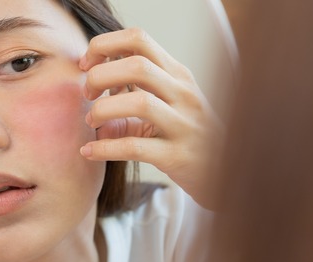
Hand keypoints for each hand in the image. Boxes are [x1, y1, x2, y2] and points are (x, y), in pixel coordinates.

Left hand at [79, 28, 221, 208]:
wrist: (225, 172)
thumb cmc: (188, 135)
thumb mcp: (167, 106)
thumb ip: (133, 95)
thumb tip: (95, 96)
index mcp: (178, 75)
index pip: (139, 39)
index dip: (105, 45)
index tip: (86, 64)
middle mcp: (184, 94)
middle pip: (137, 65)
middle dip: (101, 75)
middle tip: (87, 93)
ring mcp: (184, 125)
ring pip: (139, 103)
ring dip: (103, 109)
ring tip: (91, 121)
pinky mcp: (177, 156)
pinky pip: (136, 147)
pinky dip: (105, 148)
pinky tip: (89, 152)